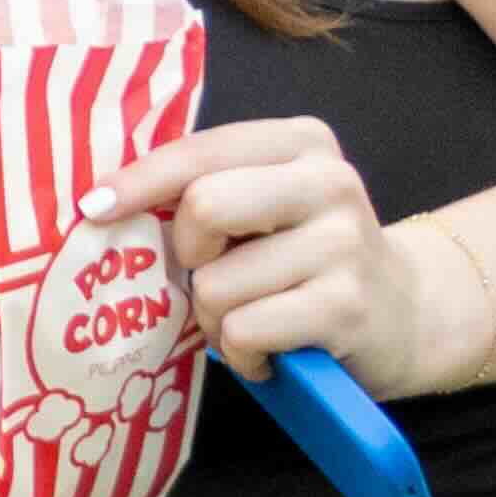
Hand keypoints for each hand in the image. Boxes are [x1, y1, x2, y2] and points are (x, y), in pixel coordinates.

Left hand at [94, 117, 486, 395]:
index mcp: (300, 143)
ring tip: (251, 317)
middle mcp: (329, 183)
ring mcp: (344, 245)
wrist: (403, 315)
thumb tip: (101, 207)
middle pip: (205, 207)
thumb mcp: (263, 206)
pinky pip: (245, 331)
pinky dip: (242, 353)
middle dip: (186, 253)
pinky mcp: (347, 307)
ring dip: (214, 317)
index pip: (199, 152)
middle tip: (208, 272)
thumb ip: (202, 191)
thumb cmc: (303, 260)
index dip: (137, 182)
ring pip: (218, 284)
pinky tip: (271, 349)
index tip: (93, 209)